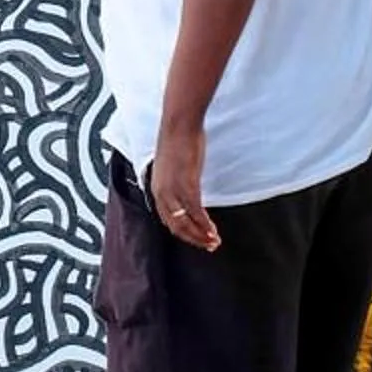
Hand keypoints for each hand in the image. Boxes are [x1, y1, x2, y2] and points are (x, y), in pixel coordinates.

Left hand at [149, 123, 221, 253]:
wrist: (179, 125)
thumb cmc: (178, 143)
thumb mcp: (171, 168)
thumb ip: (175, 184)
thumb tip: (185, 195)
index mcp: (156, 190)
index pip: (168, 221)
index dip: (184, 233)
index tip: (197, 240)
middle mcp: (161, 193)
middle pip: (176, 226)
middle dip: (194, 239)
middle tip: (209, 246)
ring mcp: (173, 190)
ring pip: (186, 222)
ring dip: (201, 235)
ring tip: (214, 241)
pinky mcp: (186, 184)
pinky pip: (196, 211)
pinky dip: (205, 224)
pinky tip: (213, 230)